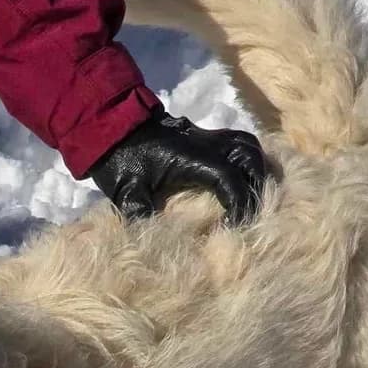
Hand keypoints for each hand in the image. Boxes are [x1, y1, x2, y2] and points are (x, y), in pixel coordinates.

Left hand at [88, 107, 266, 225]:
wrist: (111, 125)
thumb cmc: (120, 159)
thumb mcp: (126, 191)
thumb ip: (139, 214)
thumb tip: (151, 242)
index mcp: (191, 158)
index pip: (229, 179)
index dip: (239, 204)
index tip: (234, 227)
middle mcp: (206, 143)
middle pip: (249, 157)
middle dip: (256, 185)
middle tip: (251, 213)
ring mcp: (207, 137)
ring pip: (248, 145)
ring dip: (256, 169)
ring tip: (252, 196)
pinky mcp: (204, 136)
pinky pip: (238, 142)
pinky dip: (247, 159)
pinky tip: (242, 179)